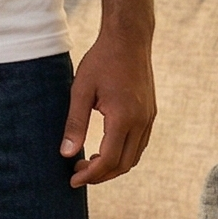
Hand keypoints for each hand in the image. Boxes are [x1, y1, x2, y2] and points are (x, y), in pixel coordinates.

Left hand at [61, 29, 155, 187]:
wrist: (129, 38)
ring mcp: (149, 118)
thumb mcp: (81, 90)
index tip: (73, 180)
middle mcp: (141, 121)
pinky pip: (140, 144)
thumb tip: (66, 154)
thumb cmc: (102, 61)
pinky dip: (124, 154)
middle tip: (77, 172)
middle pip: (124, 164)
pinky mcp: (151, 113)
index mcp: (124, 118)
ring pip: (134, 156)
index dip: (91, 175)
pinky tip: (105, 149)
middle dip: (101, 175)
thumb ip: (74, 123)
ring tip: (89, 163)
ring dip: (113, 166)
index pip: (109, 160)